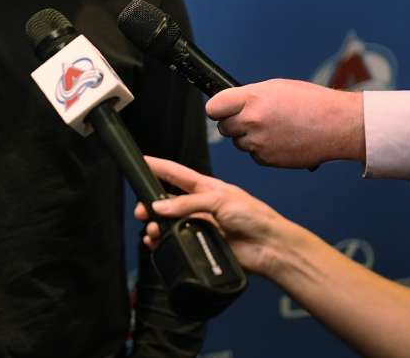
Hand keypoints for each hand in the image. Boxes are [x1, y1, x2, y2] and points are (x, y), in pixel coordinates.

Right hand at [134, 157, 293, 276]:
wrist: (269, 247)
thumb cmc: (254, 217)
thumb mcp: (220, 200)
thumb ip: (187, 203)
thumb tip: (159, 206)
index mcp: (205, 188)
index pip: (175, 174)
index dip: (157, 167)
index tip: (140, 162)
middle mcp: (199, 206)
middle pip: (166, 201)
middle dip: (150, 204)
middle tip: (141, 211)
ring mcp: (199, 225)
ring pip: (167, 223)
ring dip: (155, 226)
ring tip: (153, 231)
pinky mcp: (200, 244)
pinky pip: (175, 243)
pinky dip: (162, 243)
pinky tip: (157, 244)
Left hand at [207, 79, 364, 168]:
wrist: (338, 125)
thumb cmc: (311, 102)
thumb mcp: (276, 88)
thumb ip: (250, 96)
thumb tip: (232, 105)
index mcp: (252, 99)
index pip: (213, 108)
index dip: (218, 109)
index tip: (222, 110)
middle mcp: (252, 121)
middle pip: (224, 127)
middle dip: (234, 124)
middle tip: (254, 119)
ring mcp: (259, 143)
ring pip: (239, 143)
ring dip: (249, 138)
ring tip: (274, 128)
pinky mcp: (267, 160)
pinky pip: (254, 155)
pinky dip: (263, 150)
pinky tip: (282, 140)